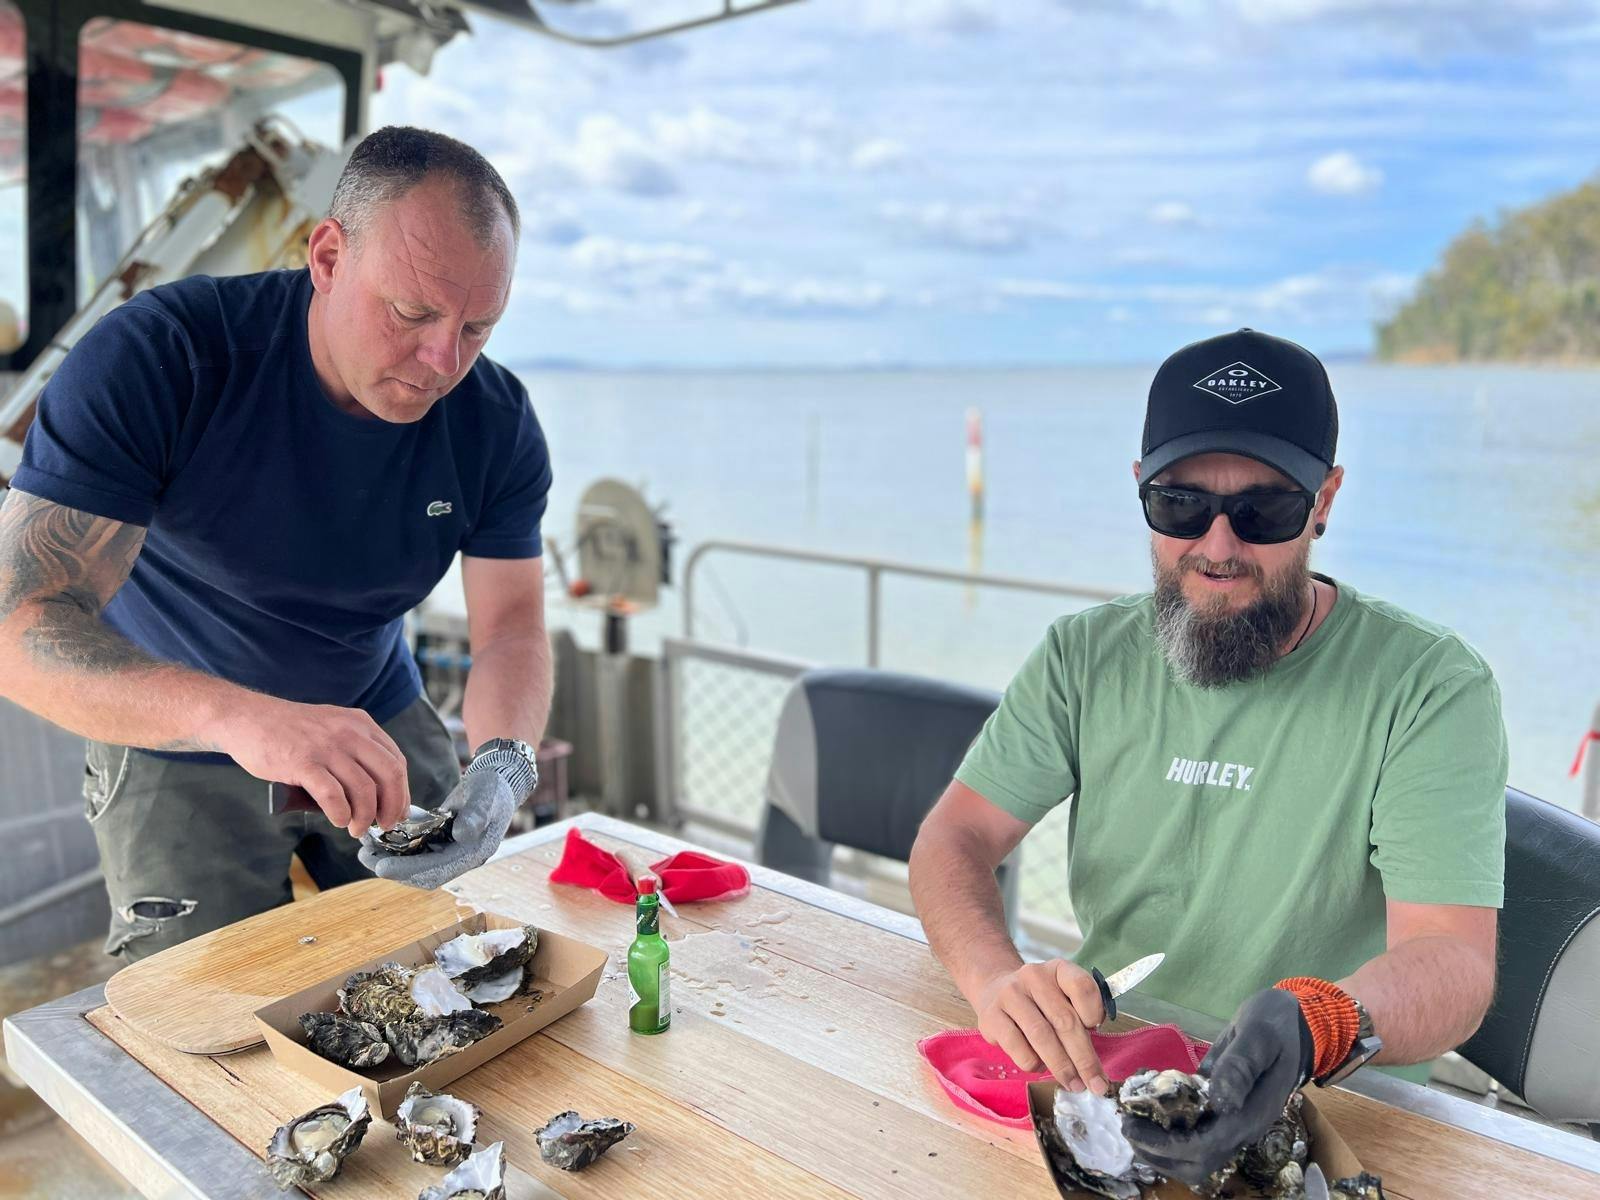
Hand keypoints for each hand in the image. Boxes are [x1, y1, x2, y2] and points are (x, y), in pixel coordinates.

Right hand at [216, 697, 409, 836]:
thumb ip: (355, 750)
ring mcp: (326, 747)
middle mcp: (349, 733)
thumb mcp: (332, 727)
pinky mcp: (303, 762)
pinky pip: (333, 795)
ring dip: (365, 816)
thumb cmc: (289, 731)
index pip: (396, 761)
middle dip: (392, 806)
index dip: (401, 792)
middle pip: (389, 775)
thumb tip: (377, 792)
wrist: (247, 718)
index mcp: (360, 724)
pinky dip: (340, 813)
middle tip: (385, 824)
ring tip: (356, 829)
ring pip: (364, 789)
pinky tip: (338, 820)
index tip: (397, 811)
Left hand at [358, 756, 517, 888]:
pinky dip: (396, 847)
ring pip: (415, 864)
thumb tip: (462, 835)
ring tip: (365, 848)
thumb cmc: (493, 788)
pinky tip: (377, 837)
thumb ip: (476, 816)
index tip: (382, 868)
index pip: (437, 870)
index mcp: (474, 853)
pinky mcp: (441, 842)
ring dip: (390, 859)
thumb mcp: (487, 797)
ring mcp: (450, 851)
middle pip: (422, 873)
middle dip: (393, 868)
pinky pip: (415, 850)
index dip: (408, 871)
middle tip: (366, 858)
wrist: (498, 781)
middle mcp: (460, 858)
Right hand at [974, 959, 1107, 1093]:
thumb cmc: (1039, 1001)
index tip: (1098, 1029)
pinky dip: (1034, 1064)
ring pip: (1042, 1037)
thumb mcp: (1062, 995)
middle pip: (1065, 1020)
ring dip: (1062, 1066)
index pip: (1082, 986)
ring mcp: (1010, 995)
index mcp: (1058, 969)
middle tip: (1096, 1084)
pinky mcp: (991, 1017)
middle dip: (1084, 1058)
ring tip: (1073, 1083)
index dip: (1094, 1012)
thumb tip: (1094, 1061)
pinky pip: (1019, 1049)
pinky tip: (1040, 1066)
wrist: (994, 990)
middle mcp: (1033, 976)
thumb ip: (1081, 1016)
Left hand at [1122, 987, 1312, 1185]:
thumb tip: (1219, 1099)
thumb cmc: (1276, 1024)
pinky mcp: (1228, 1114)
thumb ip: (1240, 1066)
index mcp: (1253, 1114)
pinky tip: (1151, 1113)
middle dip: (1158, 1153)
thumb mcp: (1258, 1035)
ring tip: (1133, 1123)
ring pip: (1197, 1157)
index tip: (1132, 1125)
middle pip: (1198, 1163)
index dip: (1165, 1144)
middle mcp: (1245, 1127)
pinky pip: (1198, 1138)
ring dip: (1162, 1149)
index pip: (1205, 1148)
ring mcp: (1237, 1123)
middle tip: (1127, 1126)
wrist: (1294, 1023)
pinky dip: (1170, 1134)